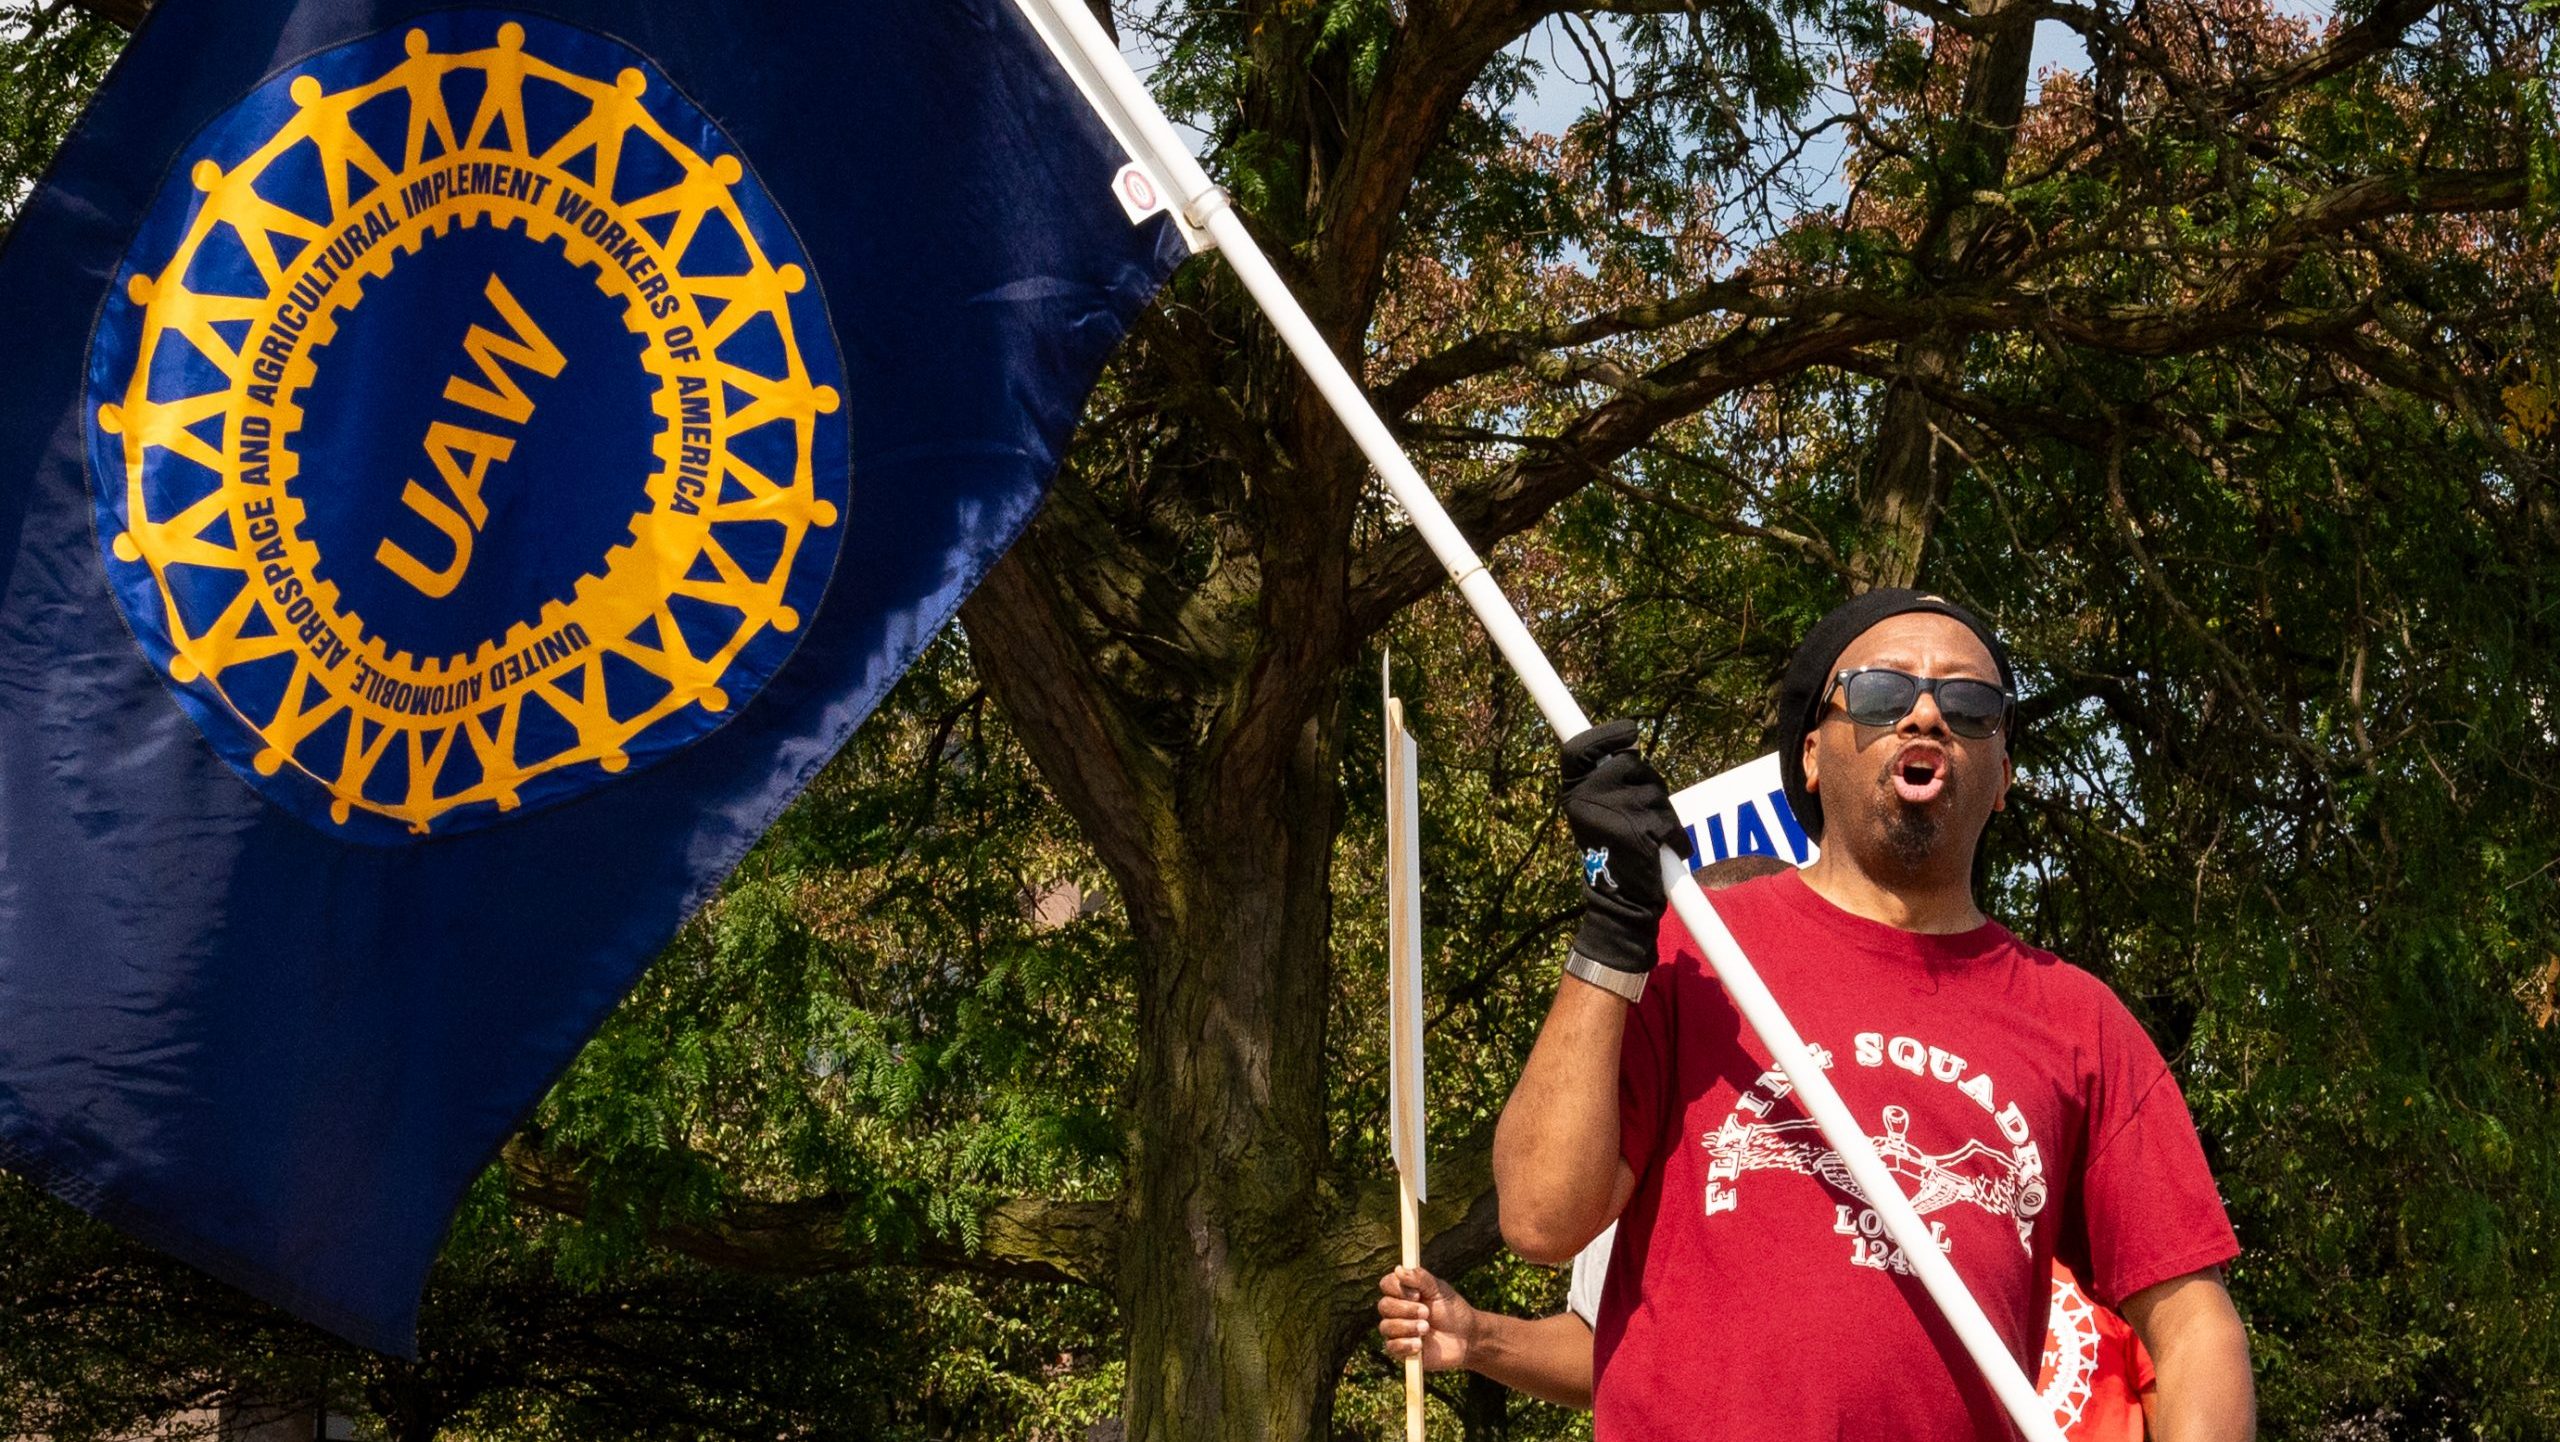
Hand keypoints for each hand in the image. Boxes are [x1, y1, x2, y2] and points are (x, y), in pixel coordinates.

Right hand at [1377, 1265, 1477, 1372]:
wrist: (1466, 1338)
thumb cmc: (1452, 1311)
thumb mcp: (1440, 1290)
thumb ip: (1421, 1278)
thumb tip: (1398, 1269)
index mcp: (1404, 1292)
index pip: (1386, 1284)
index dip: (1398, 1288)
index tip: (1417, 1294)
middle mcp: (1396, 1310)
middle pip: (1384, 1305)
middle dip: (1406, 1309)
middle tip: (1426, 1312)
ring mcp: (1397, 1330)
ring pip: (1386, 1326)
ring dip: (1407, 1327)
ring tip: (1426, 1328)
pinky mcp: (1401, 1350)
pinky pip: (1391, 1347)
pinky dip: (1405, 1344)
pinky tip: (1420, 1345)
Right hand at [1560, 720, 1689, 974]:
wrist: (1616, 902)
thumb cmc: (1611, 853)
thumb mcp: (1595, 813)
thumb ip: (1607, 782)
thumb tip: (1629, 748)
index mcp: (1573, 792)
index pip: (1581, 748)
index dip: (1606, 734)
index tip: (1631, 731)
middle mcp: (1587, 798)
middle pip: (1630, 762)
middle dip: (1646, 781)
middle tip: (1641, 810)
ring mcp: (1614, 812)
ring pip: (1654, 790)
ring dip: (1662, 810)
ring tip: (1648, 836)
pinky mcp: (1639, 831)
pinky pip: (1669, 820)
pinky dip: (1675, 836)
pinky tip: (1667, 850)